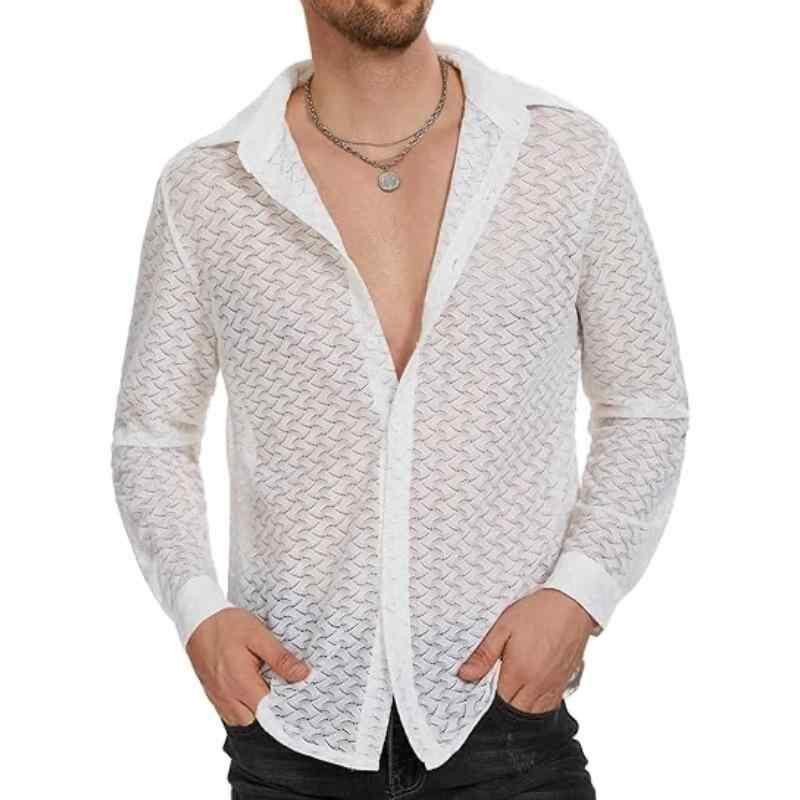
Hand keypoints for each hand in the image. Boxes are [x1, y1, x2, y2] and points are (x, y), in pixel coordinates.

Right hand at [186, 607, 310, 725]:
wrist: (198, 619)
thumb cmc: (227, 625)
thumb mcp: (259, 636)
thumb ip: (280, 658)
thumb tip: (303, 675)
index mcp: (241, 683)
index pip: (269, 711)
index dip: (286, 705)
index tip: (297, 692)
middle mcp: (227, 696)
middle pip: (257, 718)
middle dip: (271, 706)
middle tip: (281, 684)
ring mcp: (218, 697)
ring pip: (243, 718)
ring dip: (256, 707)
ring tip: (265, 683)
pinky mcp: (213, 694)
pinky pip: (230, 712)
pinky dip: (242, 705)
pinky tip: (249, 686)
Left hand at [458, 589, 595, 713]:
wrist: (572, 604)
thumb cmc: (538, 612)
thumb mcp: (503, 627)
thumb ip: (484, 655)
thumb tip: (465, 675)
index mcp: (519, 672)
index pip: (498, 702)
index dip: (487, 699)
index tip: (481, 688)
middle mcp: (538, 685)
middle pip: (516, 713)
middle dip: (503, 706)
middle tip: (495, 688)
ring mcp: (553, 686)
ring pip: (534, 714)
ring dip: (520, 708)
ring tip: (512, 689)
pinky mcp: (565, 682)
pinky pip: (550, 706)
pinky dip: (538, 705)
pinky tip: (530, 690)